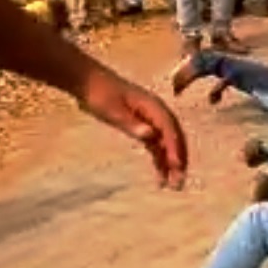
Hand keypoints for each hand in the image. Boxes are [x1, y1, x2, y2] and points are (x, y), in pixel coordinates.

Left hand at [77, 69, 188, 188]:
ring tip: (171, 186)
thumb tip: (151, 135)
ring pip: (166, 144)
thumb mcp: (113, 110)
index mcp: (153, 107)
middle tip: (179, 183)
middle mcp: (157, 113)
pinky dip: (159, 160)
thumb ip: (131, 123)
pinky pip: (156, 145)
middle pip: (174, 139)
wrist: (88, 82)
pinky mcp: (143, 125)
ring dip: (170, 164)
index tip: (176, 167)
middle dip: (179, 161)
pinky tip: (159, 176)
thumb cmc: (99, 95)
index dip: (174, 149)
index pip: (169, 130)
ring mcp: (151, 120)